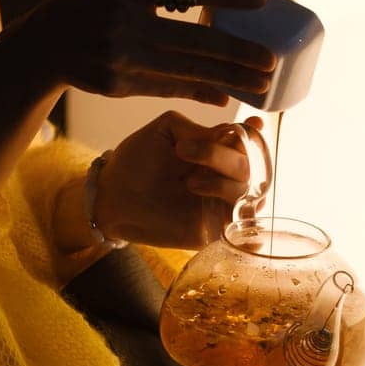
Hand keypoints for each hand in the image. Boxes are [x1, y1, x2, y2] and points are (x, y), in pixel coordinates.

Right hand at [16, 0, 275, 107]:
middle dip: (236, 54)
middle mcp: (123, 23)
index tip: (261, 1)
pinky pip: (166, 89)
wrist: (42, 46)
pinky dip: (197, 92)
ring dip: (226, 79)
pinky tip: (223, 97)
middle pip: (192, 40)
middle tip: (270, 62)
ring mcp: (120, 58)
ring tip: (259, 84)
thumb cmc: (90, 7)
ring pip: (184, 70)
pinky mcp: (117, 85)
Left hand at [93, 109, 266, 249]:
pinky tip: (229, 216)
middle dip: (221, 157)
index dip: (252, 137)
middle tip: (184, 153)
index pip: (252, 143)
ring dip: (223, 185)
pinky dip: (250, 232)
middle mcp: (225, 177)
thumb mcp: (165, 130)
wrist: (112, 197)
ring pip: (251, 196)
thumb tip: (229, 133)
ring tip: (189, 183)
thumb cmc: (136, 161)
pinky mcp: (214, 232)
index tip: (234, 131)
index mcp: (218, 151)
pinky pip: (247, 236)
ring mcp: (222, 206)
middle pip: (251, 167)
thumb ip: (197, 129)